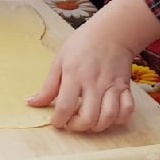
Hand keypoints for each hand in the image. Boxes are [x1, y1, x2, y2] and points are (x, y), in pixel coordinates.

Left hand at [30, 15, 137, 132]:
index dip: (58, 120)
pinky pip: (127, 110)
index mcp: (74, 75)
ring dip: (97, 126)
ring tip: (88, 121)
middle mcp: (94, 83)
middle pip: (89, 117)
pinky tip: (109, 116)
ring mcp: (112, 85)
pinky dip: (119, 119)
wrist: (111, 32)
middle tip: (72, 122)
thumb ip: (48, 86)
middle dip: (77, 127)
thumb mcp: (59, 61)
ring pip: (109, 117)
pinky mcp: (125, 87)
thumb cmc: (81, 45)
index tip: (56, 121)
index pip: (65, 107)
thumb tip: (32, 103)